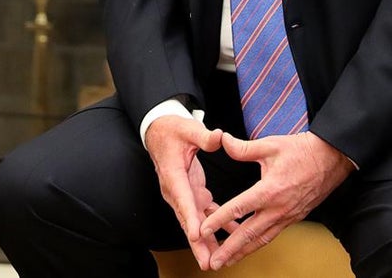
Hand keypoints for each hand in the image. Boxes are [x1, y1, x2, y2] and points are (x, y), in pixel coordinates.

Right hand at [144, 115, 231, 267]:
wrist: (160, 132)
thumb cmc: (171, 130)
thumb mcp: (187, 128)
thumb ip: (203, 136)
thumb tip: (219, 138)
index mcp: (173, 174)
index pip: (182, 198)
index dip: (189, 218)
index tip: (195, 236)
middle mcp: (176, 189)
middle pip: (187, 219)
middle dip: (197, 243)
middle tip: (207, 262)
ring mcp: (184, 193)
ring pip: (195, 222)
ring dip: (206, 241)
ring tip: (218, 260)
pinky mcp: (192, 193)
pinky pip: (205, 214)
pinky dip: (217, 226)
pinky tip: (232, 235)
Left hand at [200, 131, 354, 269]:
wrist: (331, 159)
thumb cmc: (301, 151)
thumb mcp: (270, 145)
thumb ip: (243, 148)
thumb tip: (222, 140)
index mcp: (270, 191)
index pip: (238, 209)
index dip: (219, 220)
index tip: (203, 230)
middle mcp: (279, 208)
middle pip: (249, 234)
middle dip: (229, 250)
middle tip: (213, 262)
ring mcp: (287, 216)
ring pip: (261, 239)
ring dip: (243, 252)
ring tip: (227, 262)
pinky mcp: (293, 218)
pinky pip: (271, 234)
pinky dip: (257, 243)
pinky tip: (247, 247)